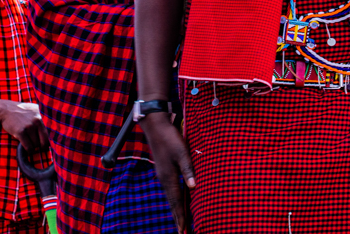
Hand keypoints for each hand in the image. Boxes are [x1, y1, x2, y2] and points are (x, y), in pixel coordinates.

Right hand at [0, 101, 48, 151]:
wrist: (5, 110)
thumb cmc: (21, 111)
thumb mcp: (34, 109)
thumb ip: (43, 116)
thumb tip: (53, 127)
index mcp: (42, 115)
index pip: (51, 132)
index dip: (50, 141)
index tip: (47, 145)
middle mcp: (37, 120)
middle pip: (44, 140)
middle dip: (42, 146)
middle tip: (40, 148)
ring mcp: (29, 126)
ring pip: (36, 144)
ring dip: (33, 147)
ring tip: (30, 143)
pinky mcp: (20, 132)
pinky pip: (28, 147)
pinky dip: (29, 150)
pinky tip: (28, 149)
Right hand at [141, 112, 194, 231]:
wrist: (155, 126)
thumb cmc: (170, 138)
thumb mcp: (182, 152)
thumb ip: (188, 170)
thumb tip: (194, 187)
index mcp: (168, 177)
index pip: (176, 202)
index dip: (180, 216)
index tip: (182, 230)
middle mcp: (164, 179)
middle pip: (172, 202)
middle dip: (177, 217)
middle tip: (181, 231)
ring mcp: (162, 175)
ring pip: (171, 196)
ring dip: (176, 208)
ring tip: (180, 220)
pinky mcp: (163, 170)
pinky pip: (170, 189)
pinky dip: (174, 198)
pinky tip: (177, 199)